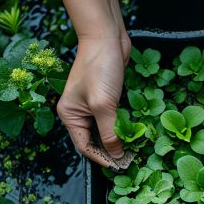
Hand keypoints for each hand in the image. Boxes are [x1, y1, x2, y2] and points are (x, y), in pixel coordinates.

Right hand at [56, 34, 131, 169]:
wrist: (106, 37)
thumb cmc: (99, 68)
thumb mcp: (103, 104)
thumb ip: (110, 132)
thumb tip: (116, 155)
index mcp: (70, 115)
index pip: (84, 146)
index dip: (101, 158)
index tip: (119, 166)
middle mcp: (78, 112)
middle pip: (94, 140)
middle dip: (110, 150)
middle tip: (129, 160)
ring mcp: (92, 104)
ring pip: (105, 130)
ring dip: (118, 139)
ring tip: (133, 150)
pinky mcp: (106, 97)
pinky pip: (113, 118)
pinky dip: (122, 126)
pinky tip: (133, 133)